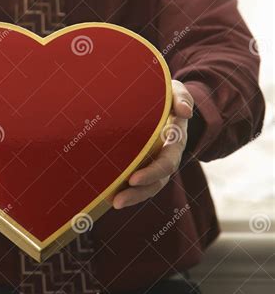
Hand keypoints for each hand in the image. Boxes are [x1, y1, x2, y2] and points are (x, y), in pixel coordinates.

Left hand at [112, 80, 193, 209]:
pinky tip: (107, 196)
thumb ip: (181, 97)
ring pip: (148, 187)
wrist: (164, 102)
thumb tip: (185, 112)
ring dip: (132, 197)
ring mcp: (155, 162)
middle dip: (138, 193)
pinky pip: (138, 182)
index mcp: (175, 141)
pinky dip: (126, 190)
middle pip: (156, 182)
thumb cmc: (166, 95)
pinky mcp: (143, 163)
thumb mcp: (176, 90)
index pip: (166, 162)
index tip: (133, 179)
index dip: (152, 172)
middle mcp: (166, 156)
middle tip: (117, 201)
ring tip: (113, 203)